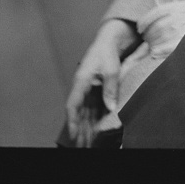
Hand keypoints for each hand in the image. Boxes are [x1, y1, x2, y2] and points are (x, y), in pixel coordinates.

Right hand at [65, 19, 138, 146]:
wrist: (112, 37)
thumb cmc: (108, 49)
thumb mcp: (111, 68)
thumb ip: (110, 88)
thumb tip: (111, 108)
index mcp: (81, 80)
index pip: (73, 105)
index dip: (72, 122)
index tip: (73, 136)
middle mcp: (83, 86)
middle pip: (80, 113)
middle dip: (80, 130)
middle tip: (83, 146)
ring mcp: (90, 88)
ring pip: (86, 112)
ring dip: (87, 127)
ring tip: (88, 142)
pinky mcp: (97, 88)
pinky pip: (95, 106)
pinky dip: (95, 118)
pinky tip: (97, 129)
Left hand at [137, 0, 184, 59]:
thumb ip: (176, 8)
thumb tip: (156, 7)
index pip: (158, 12)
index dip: (146, 21)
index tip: (140, 28)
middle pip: (158, 26)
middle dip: (148, 34)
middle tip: (146, 40)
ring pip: (160, 37)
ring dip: (152, 44)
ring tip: (151, 48)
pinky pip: (167, 48)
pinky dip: (159, 51)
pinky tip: (155, 54)